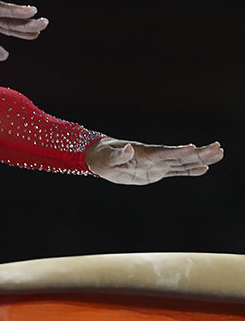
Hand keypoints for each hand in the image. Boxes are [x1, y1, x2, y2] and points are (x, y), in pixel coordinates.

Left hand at [86, 138, 223, 184]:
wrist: (101, 158)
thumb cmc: (102, 157)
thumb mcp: (106, 158)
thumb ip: (118, 155)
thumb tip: (128, 149)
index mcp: (144, 154)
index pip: (165, 153)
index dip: (179, 152)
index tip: (193, 148)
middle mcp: (155, 158)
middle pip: (180, 156)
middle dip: (199, 153)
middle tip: (218, 148)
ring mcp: (157, 164)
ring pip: (183, 162)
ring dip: (200, 158)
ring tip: (219, 153)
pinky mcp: (156, 172)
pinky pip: (176, 171)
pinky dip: (190, 170)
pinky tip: (205, 168)